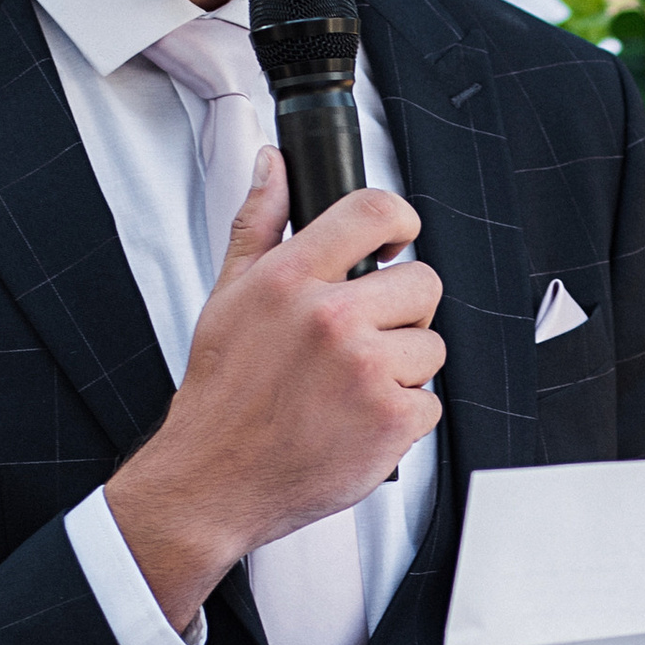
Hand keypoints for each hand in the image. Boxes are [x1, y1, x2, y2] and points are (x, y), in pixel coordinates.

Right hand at [106, 149, 444, 631]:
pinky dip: (404, 416)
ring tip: (352, 387)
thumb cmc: (221, 395)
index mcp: (291, 280)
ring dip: (404, 368)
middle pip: (423, 282)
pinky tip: (358, 420)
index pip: (374, 212)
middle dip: (402, 310)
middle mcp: (332, 319)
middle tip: (364, 338)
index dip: (400, 220)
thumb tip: (272, 166)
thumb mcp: (228, 296)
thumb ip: (259, 224)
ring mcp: (366, 370)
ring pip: (431, 346)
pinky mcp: (392, 419)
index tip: (400, 238)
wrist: (213, 479)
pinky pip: (431, 402)